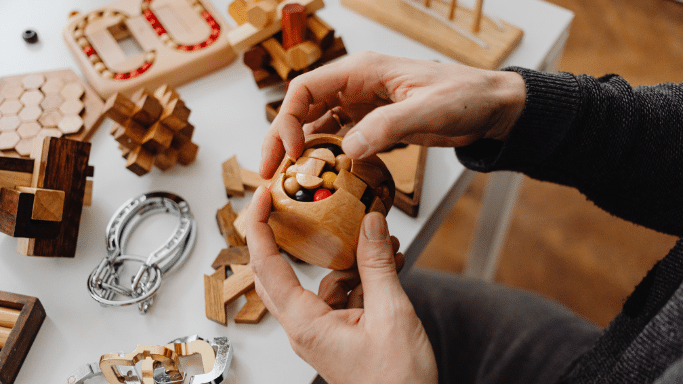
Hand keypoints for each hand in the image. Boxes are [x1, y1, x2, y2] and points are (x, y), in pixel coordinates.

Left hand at [247, 187, 437, 383]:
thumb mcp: (391, 315)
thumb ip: (376, 266)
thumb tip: (370, 225)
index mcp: (307, 324)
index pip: (268, 267)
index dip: (261, 229)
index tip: (263, 199)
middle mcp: (307, 328)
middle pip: (283, 273)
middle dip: (292, 238)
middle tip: (298, 207)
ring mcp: (324, 331)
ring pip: (324, 282)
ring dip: (351, 260)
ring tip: (382, 243)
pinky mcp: (342, 334)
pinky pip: (345, 296)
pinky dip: (364, 278)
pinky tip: (389, 266)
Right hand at [260, 51, 525, 178]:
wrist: (491, 107)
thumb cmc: (467, 97)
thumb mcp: (429, 109)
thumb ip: (388, 126)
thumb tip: (347, 149)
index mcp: (364, 71)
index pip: (306, 88)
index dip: (287, 118)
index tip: (288, 151)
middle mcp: (357, 86)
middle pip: (303, 108)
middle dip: (281, 138)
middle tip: (269, 172)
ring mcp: (364, 106)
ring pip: (317, 124)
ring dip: (300, 149)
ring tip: (286, 179)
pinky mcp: (374, 124)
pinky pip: (339, 138)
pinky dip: (325, 155)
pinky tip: (320, 176)